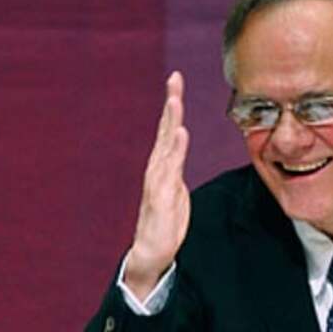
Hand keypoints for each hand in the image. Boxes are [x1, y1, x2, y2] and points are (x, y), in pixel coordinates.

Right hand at [124, 71, 190, 299]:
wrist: (152, 253)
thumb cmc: (165, 223)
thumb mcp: (177, 192)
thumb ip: (176, 171)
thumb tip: (176, 156)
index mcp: (164, 166)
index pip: (169, 130)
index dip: (172, 106)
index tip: (176, 81)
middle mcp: (158, 169)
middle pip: (165, 130)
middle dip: (171, 103)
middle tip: (174, 78)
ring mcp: (158, 182)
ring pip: (166, 145)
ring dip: (171, 121)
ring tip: (175, 100)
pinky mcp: (160, 197)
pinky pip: (169, 170)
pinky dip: (174, 150)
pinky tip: (179, 132)